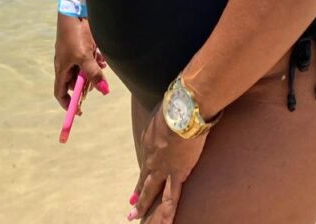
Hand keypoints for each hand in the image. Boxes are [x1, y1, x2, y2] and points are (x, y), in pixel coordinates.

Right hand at [54, 13, 108, 109]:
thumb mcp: (84, 57)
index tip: (79, 111)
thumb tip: (104, 90)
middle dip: (87, 84)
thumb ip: (93, 74)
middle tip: (99, 84)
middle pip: (76, 82)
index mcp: (61, 69)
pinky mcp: (84, 46)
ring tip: (101, 64)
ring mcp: (76, 54)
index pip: (60, 92)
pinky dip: (97, 60)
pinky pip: (91, 58)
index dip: (68, 103)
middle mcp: (67, 63)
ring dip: (95, 70)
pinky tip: (102, 57)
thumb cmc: (74, 35)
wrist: (77, 10)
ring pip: (86, 70)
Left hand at [128, 106, 206, 222]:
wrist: (184, 110)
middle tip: (131, 210)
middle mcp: (152, 158)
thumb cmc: (177, 103)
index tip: (136, 187)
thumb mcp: (165, 108)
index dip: (142, 176)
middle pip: (145, 181)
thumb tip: (172, 110)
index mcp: (149, 141)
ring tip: (137, 219)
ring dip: (145, 207)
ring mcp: (164, 168)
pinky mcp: (178, 174)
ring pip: (153, 193)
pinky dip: (167, 213)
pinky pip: (171, 198)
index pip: (146, 163)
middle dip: (138, 197)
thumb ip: (166, 116)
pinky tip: (165, 223)